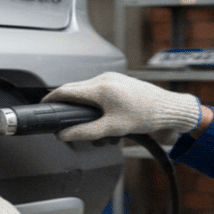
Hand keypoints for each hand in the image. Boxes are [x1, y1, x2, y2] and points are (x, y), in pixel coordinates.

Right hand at [43, 72, 202, 142]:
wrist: (170, 110)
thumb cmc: (146, 116)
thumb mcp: (112, 129)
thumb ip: (84, 132)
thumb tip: (64, 135)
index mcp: (99, 87)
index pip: (65, 91)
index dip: (50, 100)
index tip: (43, 107)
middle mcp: (104, 79)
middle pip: (75, 92)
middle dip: (70, 109)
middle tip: (67, 125)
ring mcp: (112, 79)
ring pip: (88, 94)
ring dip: (86, 111)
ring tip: (98, 129)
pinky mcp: (119, 82)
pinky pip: (100, 93)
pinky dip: (98, 107)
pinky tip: (109, 121)